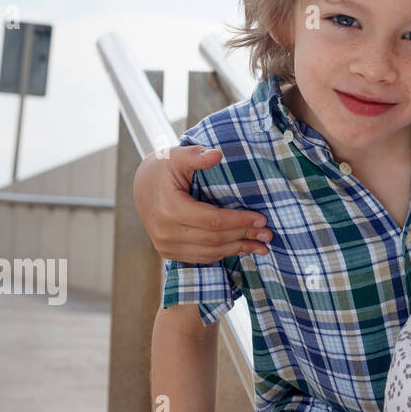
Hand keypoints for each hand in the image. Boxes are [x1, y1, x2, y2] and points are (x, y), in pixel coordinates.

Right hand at [133, 145, 270, 261]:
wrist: (142, 184)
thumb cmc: (163, 168)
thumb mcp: (178, 155)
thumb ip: (197, 155)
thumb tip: (217, 154)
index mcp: (169, 209)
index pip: (213, 221)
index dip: (240, 221)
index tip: (262, 219)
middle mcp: (165, 232)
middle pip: (214, 239)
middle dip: (244, 236)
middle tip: (268, 233)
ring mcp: (165, 245)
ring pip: (209, 252)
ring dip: (238, 249)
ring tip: (261, 246)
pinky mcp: (168, 251)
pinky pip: (200, 257)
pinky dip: (223, 254)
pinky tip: (241, 248)